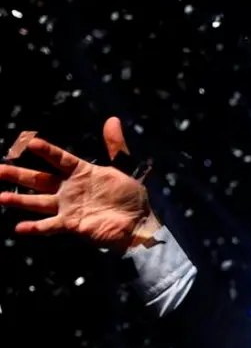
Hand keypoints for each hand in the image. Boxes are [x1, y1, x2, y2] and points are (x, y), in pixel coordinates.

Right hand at [0, 117, 159, 252]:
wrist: (139, 223)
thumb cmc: (131, 196)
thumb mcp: (126, 168)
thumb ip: (116, 147)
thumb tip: (112, 120)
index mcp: (82, 172)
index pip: (59, 159)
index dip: (46, 151)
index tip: (30, 142)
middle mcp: (70, 189)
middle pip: (40, 180)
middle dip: (19, 175)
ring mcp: (68, 207)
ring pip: (38, 203)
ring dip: (19, 200)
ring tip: (1, 197)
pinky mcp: (72, 224)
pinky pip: (50, 226)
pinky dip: (35, 227)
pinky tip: (18, 227)